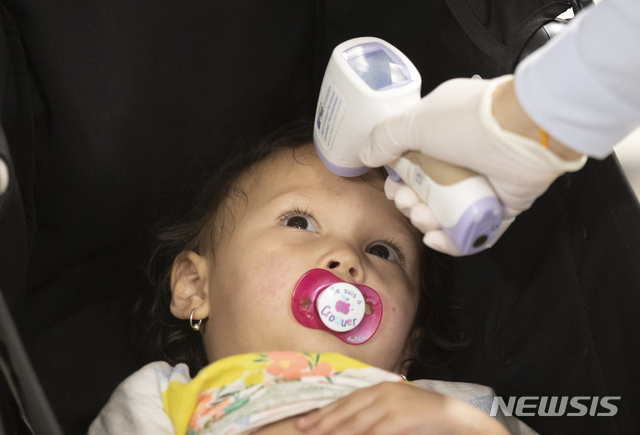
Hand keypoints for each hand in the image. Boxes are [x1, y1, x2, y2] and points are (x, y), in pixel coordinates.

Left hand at [295, 382, 508, 434]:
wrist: (458, 418)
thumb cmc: (427, 416)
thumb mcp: (398, 408)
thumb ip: (376, 413)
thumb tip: (352, 425)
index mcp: (380, 388)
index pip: (346, 401)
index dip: (324, 412)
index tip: (304, 423)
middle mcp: (382, 393)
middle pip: (345, 411)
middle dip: (321, 423)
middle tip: (301, 430)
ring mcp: (391, 405)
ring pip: (355, 424)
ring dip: (335, 433)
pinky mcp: (399, 420)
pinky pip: (373, 434)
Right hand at [360, 75, 586, 254]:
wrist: (522, 132)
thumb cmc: (468, 121)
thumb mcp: (414, 121)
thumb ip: (385, 138)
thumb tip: (365, 154)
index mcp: (442, 134)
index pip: (413, 164)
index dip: (398, 180)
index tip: (393, 187)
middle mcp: (461, 159)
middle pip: (426, 193)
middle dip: (410, 204)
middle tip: (408, 202)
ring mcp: (482, 184)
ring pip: (446, 215)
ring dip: (427, 222)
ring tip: (424, 217)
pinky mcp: (501, 207)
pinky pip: (474, 232)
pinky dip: (453, 240)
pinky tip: (436, 238)